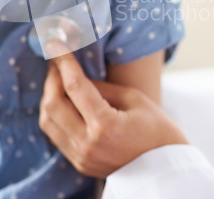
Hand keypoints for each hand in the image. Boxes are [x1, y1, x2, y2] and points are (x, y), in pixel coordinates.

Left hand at [39, 40, 188, 178]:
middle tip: (57, 63)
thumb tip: (75, 75)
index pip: (74, 86)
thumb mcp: (134, 99)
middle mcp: (88, 144)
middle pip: (52, 105)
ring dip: (49, 97)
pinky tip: (64, 102)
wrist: (166, 170)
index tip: (54, 43)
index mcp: (105, 126)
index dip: (63, 61)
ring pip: (47, 122)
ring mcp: (81, 157)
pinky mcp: (79, 163)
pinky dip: (55, 115)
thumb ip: (101, 87)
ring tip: (59, 80)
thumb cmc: (157, 129)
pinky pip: (55, 135)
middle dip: (51, 79)